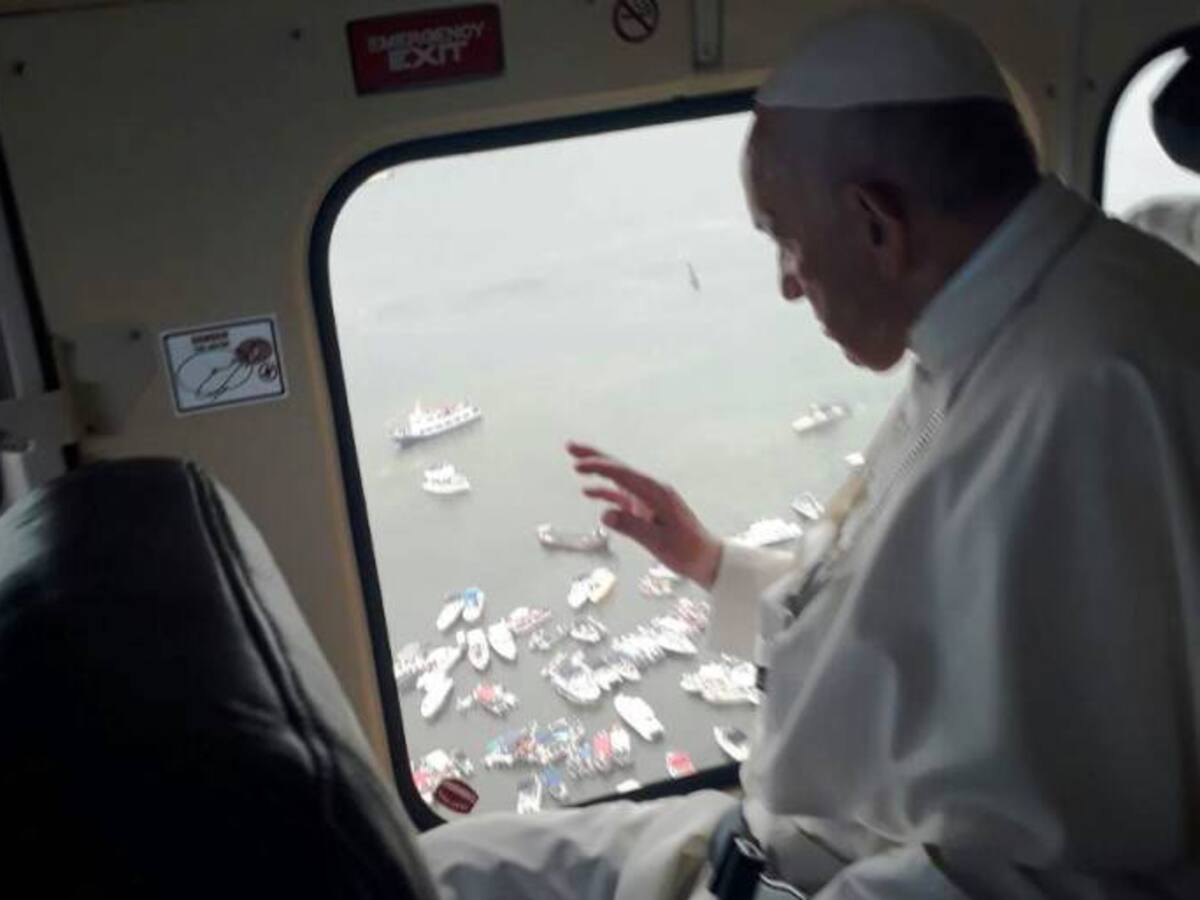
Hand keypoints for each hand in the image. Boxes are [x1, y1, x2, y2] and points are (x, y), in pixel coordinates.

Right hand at [568, 441, 722, 589]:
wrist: (706, 559)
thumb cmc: (686, 551)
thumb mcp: (659, 542)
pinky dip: (605, 491)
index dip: (600, 467)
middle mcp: (652, 490)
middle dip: (595, 457)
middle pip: (619, 468)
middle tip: (571, 446)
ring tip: (575, 464)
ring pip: (618, 479)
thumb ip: (632, 527)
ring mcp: (648, 498)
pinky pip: (622, 495)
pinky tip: (589, 491)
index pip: (624, 474)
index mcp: (657, 493)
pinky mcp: (646, 509)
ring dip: (598, 470)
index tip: (578, 466)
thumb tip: (604, 514)